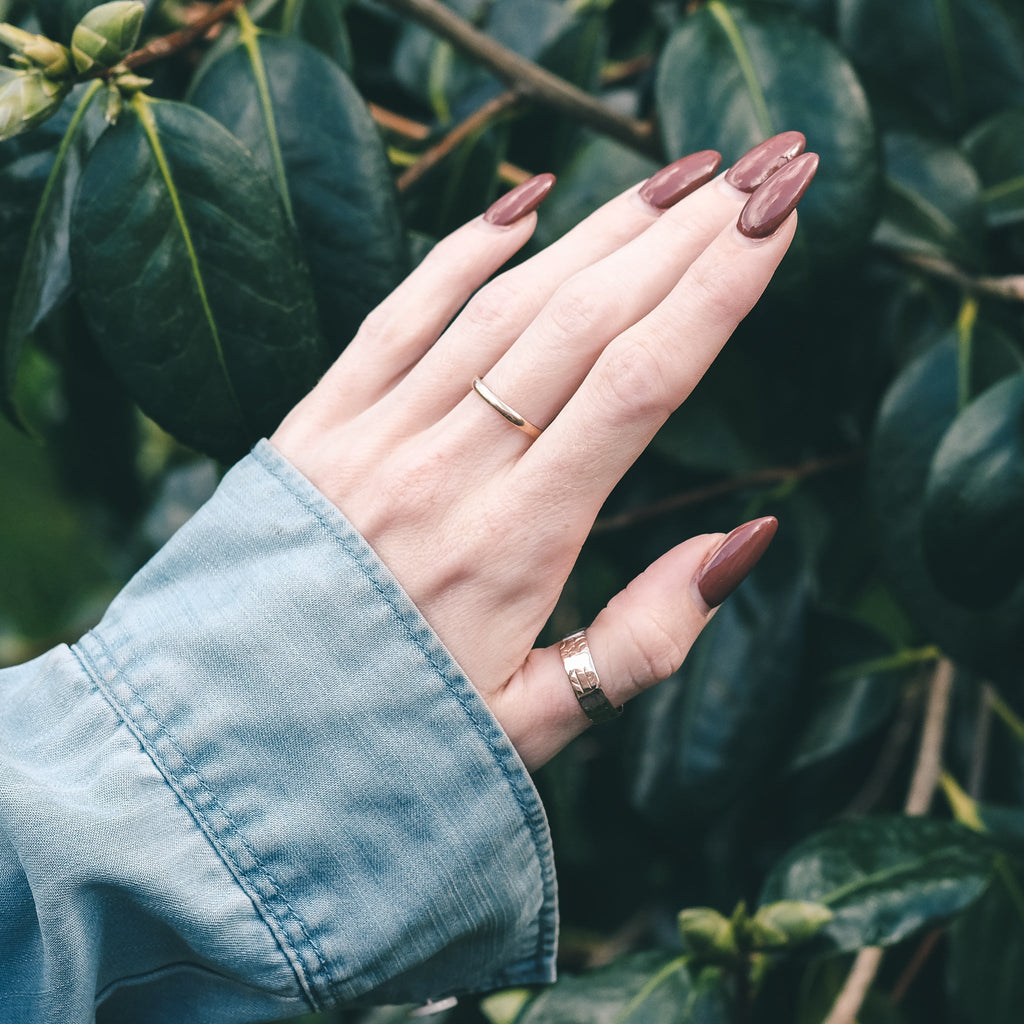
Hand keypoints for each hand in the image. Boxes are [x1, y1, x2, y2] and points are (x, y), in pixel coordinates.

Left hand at [271, 133, 817, 770]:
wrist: (232, 743)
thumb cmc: (398, 741)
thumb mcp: (540, 720)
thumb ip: (647, 639)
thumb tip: (744, 540)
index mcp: (515, 547)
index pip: (640, 387)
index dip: (717, 294)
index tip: (775, 223)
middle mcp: (446, 474)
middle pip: (584, 324)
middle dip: (683, 238)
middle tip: (759, 168)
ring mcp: (373, 440)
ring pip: (500, 307)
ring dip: (595, 233)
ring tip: (672, 180)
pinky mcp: (316, 428)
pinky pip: (393, 318)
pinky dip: (458, 255)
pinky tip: (521, 204)